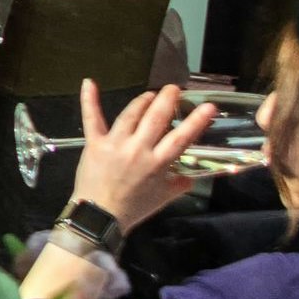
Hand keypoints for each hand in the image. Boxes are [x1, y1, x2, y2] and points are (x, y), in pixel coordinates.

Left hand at [73, 77, 217, 230]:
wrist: (99, 216)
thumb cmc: (134, 207)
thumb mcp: (165, 197)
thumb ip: (180, 183)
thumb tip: (192, 175)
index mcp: (159, 163)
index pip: (182, 137)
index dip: (197, 120)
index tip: (208, 105)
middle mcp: (138, 149)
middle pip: (156, 118)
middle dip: (167, 99)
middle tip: (174, 89)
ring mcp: (115, 144)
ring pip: (130, 115)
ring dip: (142, 101)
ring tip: (151, 94)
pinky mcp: (94, 144)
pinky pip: (92, 119)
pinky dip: (90, 100)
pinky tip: (90, 82)